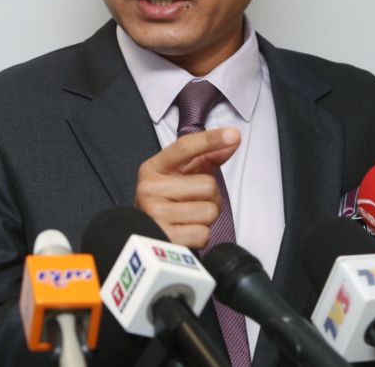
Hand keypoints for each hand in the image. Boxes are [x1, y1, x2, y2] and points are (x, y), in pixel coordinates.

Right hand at [134, 127, 239, 248]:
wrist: (141, 239)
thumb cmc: (166, 203)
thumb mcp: (180, 176)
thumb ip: (207, 157)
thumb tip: (234, 138)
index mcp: (153, 168)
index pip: (184, 148)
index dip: (210, 140)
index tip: (233, 134)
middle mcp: (150, 189)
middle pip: (208, 185)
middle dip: (211, 197)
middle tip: (195, 203)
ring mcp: (154, 214)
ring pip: (208, 211)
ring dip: (206, 218)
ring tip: (189, 219)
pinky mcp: (164, 238)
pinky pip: (203, 234)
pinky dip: (200, 236)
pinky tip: (185, 233)